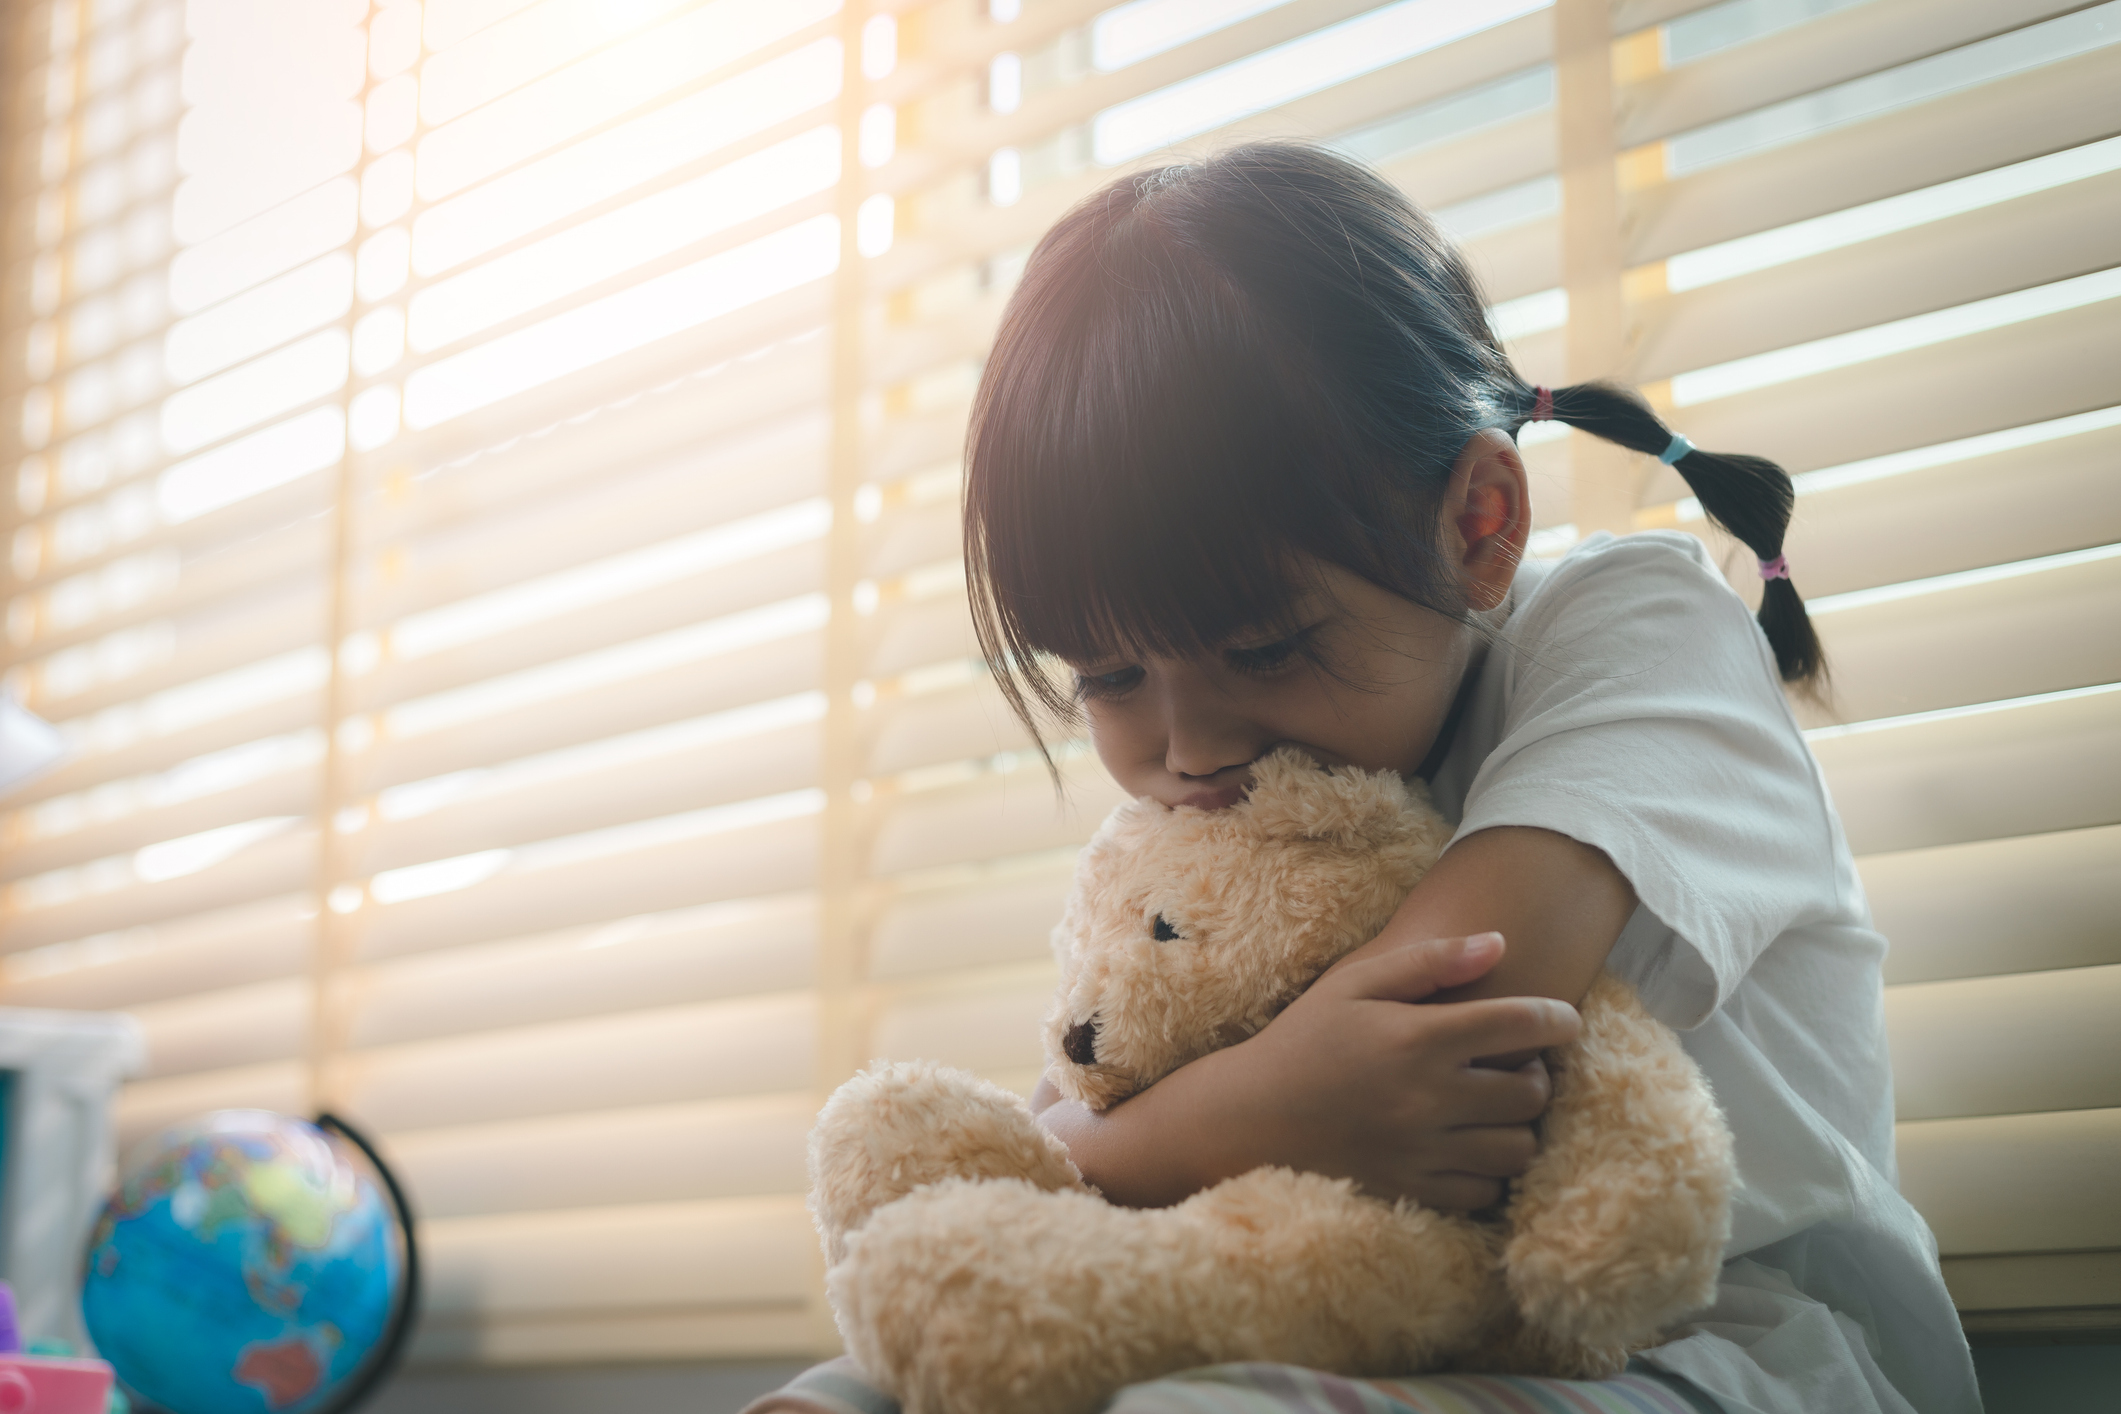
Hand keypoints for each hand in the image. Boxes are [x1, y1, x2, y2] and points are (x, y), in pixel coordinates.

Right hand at [1221, 931, 1579, 1209]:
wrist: (1251, 1116)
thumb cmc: (1306, 1039)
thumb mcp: (1356, 983)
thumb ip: (1430, 961)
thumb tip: (1499, 942)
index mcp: (1418, 1038)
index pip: (1521, 1025)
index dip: (1559, 1019)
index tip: (1565, 1019)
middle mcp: (1428, 1097)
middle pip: (1531, 1093)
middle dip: (1539, 1075)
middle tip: (1517, 1064)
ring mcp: (1422, 1150)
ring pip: (1518, 1149)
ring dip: (1519, 1126)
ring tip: (1496, 1108)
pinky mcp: (1413, 1189)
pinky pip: (1485, 1193)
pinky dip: (1490, 1172)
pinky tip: (1468, 1146)